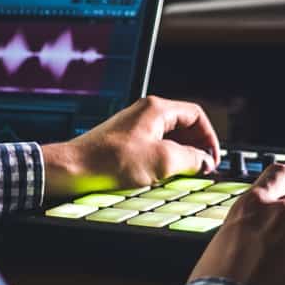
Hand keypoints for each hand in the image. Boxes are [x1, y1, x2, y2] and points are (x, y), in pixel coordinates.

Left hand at [41, 96, 220, 200]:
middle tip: (201, 169)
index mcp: (156, 109)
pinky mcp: (124, 141)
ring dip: (180, 155)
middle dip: (196, 147)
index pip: (196, 115)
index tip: (212, 159)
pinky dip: (163, 159)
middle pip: (183, 125)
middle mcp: (145, 112)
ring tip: (184, 175)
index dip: (209, 138)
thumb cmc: (111, 161)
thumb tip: (204, 160)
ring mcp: (134, 126)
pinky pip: (153, 146)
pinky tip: (162, 176)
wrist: (73, 168)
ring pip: (169, 137)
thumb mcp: (162, 161)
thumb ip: (190, 158)